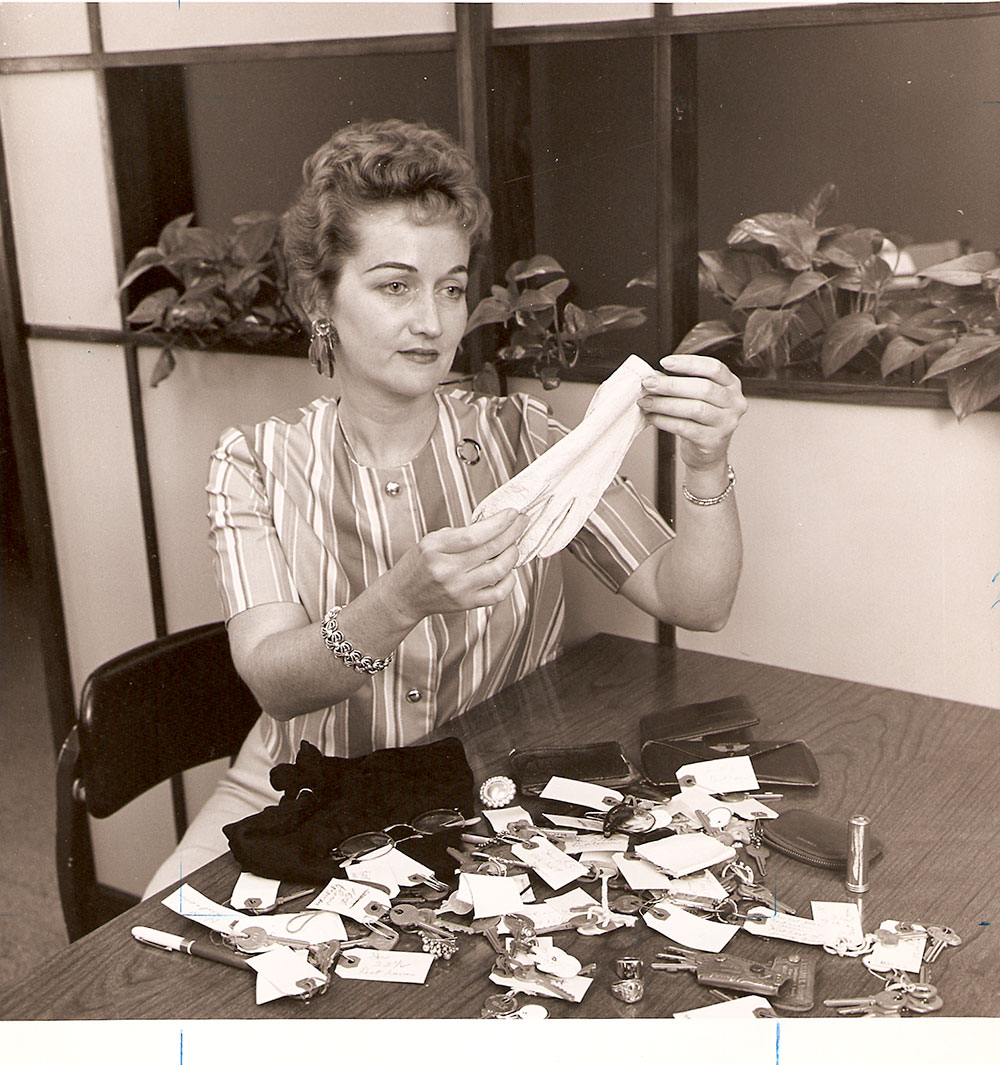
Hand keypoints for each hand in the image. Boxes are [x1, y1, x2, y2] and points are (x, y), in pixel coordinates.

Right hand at [388, 508, 529, 625]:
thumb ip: (460, 534)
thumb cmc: (419, 564)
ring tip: (514, 545)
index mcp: (436, 548)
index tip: (512, 513)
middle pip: (489, 549)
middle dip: (512, 533)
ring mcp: (458, 589)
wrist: (405, 596)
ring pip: (497, 571)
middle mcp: (447, 570)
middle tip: (521, 522)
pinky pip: (497, 594)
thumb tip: (494, 525)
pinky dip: (510, 581)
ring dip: (512, 555)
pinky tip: (509, 570)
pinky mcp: (467, 603)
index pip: (474, 535)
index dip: (498, 523)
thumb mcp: (431, 540)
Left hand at [639, 353, 747, 470]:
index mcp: (731, 385)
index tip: (665, 362)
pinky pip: (686, 428)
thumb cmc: (701, 420)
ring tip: (647, 402)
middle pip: (703, 388)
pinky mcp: (713, 441)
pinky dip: (665, 421)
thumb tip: (655, 376)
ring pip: (695, 408)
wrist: (707, 453)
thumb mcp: (697, 397)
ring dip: (666, 403)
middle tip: (649, 383)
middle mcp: (734, 403)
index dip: (689, 363)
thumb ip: (681, 384)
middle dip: (671, 385)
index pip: (714, 367)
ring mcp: (726, 423)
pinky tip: (653, 417)